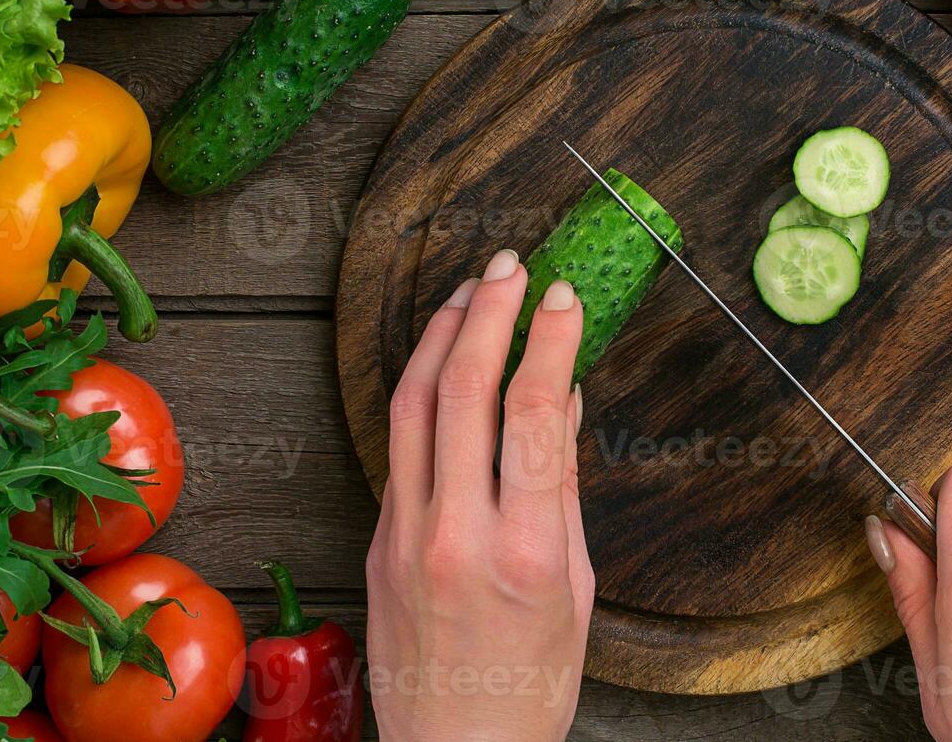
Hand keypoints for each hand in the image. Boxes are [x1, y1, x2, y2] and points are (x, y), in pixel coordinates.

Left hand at [366, 249, 593, 741]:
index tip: (564, 295)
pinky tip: (442, 362)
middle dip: (487, 313)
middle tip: (509, 268)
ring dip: (440, 336)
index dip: (551, 340)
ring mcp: (405, 537)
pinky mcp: (376, 542)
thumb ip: (564, 490)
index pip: (535, 413)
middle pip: (462, 391)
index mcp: (526, 550)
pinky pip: (398, 447)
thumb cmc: (531, 683)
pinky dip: (421, 390)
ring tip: (468, 294)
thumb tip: (565, 404)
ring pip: (412, 406)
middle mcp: (457, 534)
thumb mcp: (576, 587)